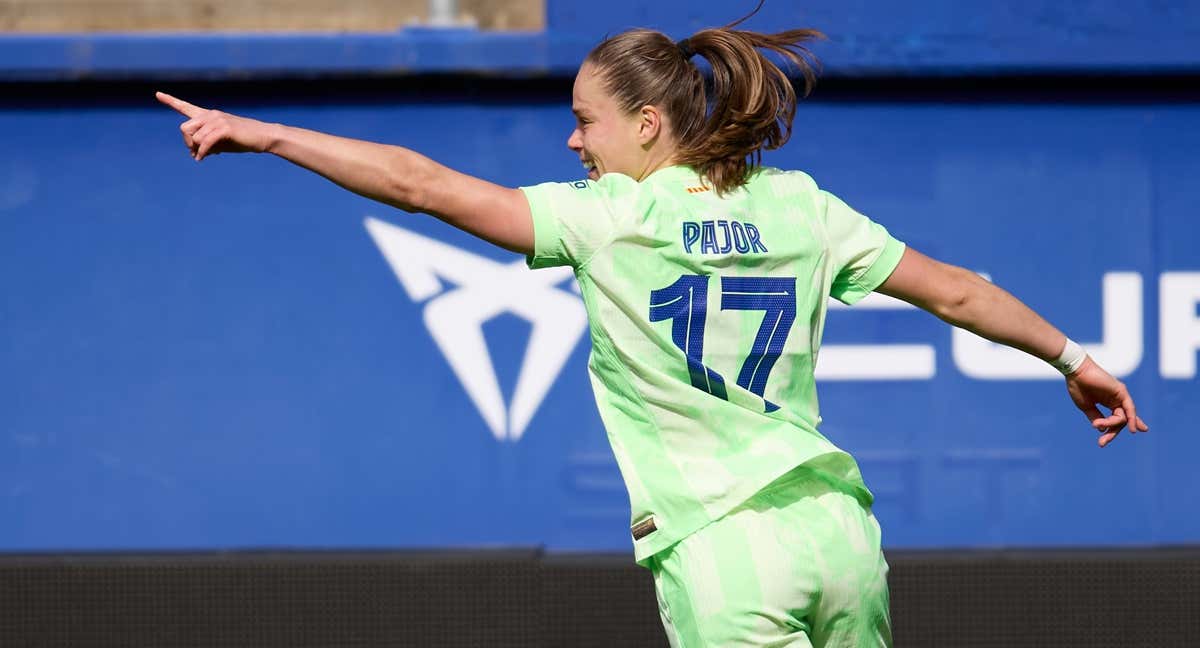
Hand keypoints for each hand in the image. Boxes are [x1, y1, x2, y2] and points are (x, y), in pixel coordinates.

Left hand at [156, 91, 275, 160]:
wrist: (262, 137)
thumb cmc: (242, 140)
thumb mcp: (221, 143)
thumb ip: (206, 145)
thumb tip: (194, 153)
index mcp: (208, 116)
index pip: (186, 107)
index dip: (171, 101)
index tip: (157, 94)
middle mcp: (210, 114)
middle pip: (185, 127)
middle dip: (187, 142)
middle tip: (194, 152)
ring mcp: (217, 120)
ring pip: (194, 137)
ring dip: (196, 149)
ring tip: (204, 155)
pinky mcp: (224, 128)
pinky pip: (205, 142)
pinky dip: (203, 152)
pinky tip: (203, 158)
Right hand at [1065, 356, 1148, 447]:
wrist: (1075, 373)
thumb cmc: (1078, 387)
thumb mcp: (1087, 407)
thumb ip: (1096, 418)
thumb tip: (1103, 430)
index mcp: (1108, 401)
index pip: (1120, 416)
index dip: (1125, 425)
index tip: (1133, 433)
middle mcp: (1116, 398)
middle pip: (1121, 420)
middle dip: (1112, 433)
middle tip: (1101, 443)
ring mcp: (1120, 395)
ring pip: (1123, 417)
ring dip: (1111, 424)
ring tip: (1098, 424)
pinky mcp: (1122, 392)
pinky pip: (1129, 409)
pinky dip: (1132, 419)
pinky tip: (1132, 429)